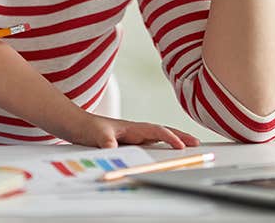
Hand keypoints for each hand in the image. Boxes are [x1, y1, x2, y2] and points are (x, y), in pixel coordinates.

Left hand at [65, 115, 200, 149]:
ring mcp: (134, 135)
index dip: (170, 138)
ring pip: (160, 136)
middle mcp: (137, 130)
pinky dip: (164, 144)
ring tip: (190, 145)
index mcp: (133, 127)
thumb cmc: (87, 127)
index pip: (157, 131)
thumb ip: (107, 142)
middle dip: (181, 136)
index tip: (181, 146)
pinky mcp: (130, 141)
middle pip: (164, 131)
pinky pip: (152, 142)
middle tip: (197, 143)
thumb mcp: (96, 136)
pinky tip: (168, 150)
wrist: (77, 125)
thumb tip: (115, 150)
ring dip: (175, 139)